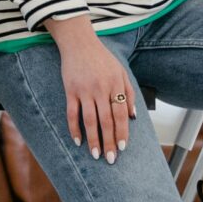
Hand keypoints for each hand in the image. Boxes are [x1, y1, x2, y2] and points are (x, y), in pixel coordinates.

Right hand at [50, 21, 135, 160]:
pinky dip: (74, 128)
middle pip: (106, 120)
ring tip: (95, 155)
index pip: (120, 114)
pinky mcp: (70, 90)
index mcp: (115, 85)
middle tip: (110, 158)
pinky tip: (77, 141)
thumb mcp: (121, 72)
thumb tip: (132, 117)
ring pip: (89, 120)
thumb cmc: (102, 58)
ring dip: (93, 139)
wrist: (79, 42)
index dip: (122, 132)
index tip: (122, 148)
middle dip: (109, 141)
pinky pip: (72, 113)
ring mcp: (84, 90)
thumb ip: (129, 93)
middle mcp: (101, 89)